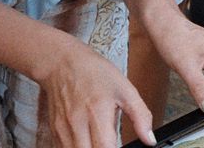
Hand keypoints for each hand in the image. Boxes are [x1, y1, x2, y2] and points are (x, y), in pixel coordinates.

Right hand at [36, 38, 155, 147]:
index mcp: (98, 114)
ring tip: (101, 143)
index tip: (123, 147)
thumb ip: (140, 115)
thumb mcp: (125, 89)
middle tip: (111, 144)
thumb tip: (150, 139)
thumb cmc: (94, 73)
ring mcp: (63, 129)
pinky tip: (87, 143)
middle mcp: (77, 125)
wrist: (63, 63)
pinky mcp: (54, 131)